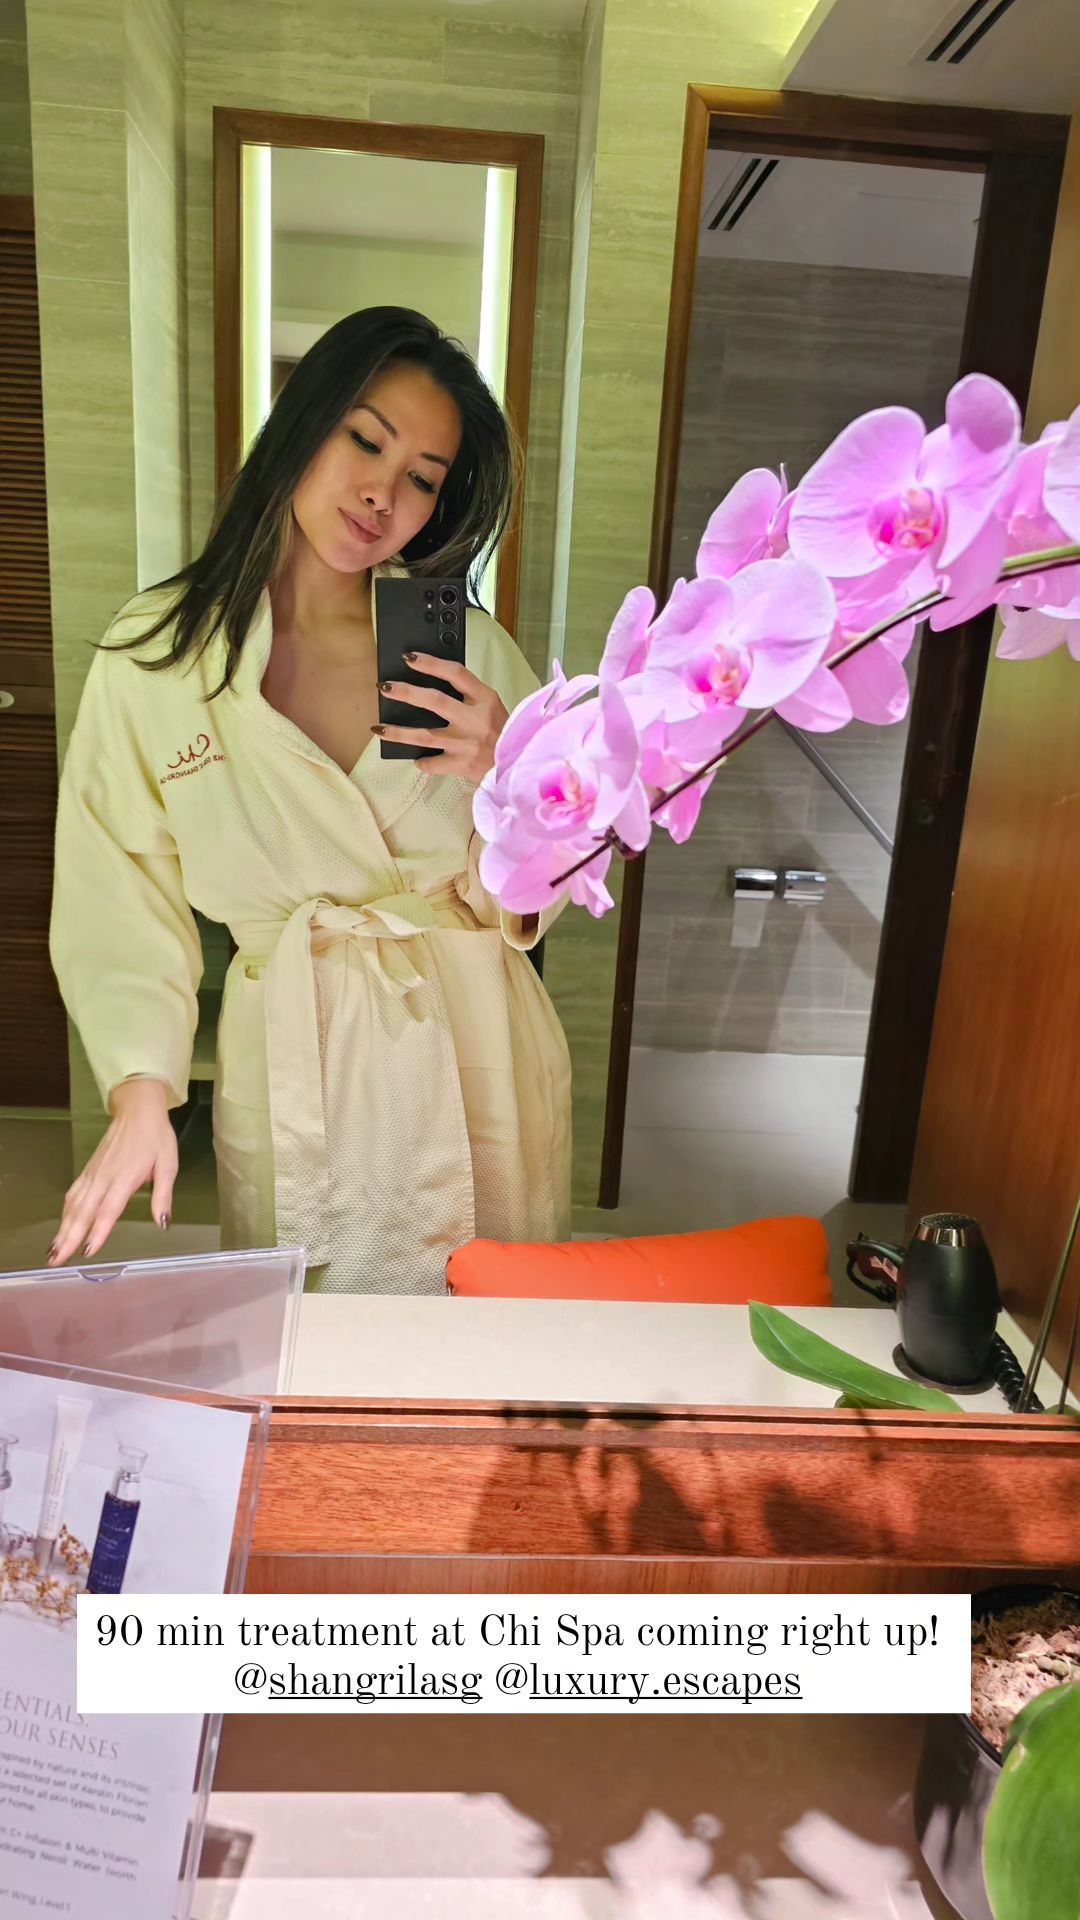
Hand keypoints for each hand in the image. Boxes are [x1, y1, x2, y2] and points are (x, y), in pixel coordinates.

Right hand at [47, 1079, 177, 1266]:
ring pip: (74, 1204)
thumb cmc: (156, 1137)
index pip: (108, 1209)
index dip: (98, 1231)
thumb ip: (163, 1195)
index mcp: (125, 1177)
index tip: (88, 1250)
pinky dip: (66, 1211)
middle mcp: (105, 1177)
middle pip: (84, 1211)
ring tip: (54, 1250)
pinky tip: (62, 1225)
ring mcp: (94, 1173)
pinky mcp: (89, 1169)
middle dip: (69, 1237)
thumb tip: (163, 1222)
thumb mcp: (168, 1164)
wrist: (137, 1110)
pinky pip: (74, 1193)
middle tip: (57, 1260)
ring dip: (63, 1228)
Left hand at [374, 654, 507, 781]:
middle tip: (385, 687)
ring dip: (399, 733)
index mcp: (485, 698)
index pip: (456, 673)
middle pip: (436, 701)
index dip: (431, 663)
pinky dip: (423, 762)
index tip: (410, 658)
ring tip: (379, 728)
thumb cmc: (503, 731)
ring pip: (426, 736)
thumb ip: (468, 694)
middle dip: (407, 693)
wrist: (520, 763)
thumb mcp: (491, 705)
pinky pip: (434, 764)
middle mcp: (475, 720)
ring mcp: (467, 744)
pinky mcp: (462, 765)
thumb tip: (432, 686)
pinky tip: (415, 759)